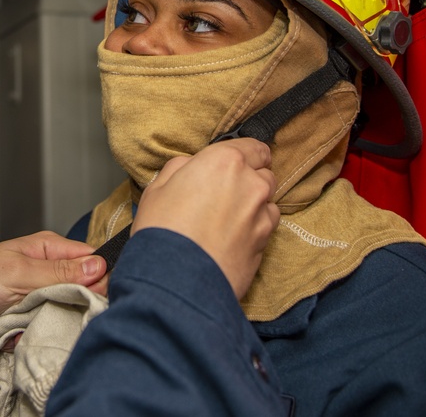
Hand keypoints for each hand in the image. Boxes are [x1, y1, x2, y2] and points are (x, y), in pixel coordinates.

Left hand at [0, 231, 107, 336]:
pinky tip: (27, 332)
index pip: (91, 260)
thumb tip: (100, 266)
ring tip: (38, 322)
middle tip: (58, 311)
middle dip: (76, 304)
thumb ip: (58, 272)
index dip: (98, 279)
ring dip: (56, 321)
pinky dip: (40, 331)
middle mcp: (48, 268)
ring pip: (68, 311)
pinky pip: (49, 325)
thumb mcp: (17, 273)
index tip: (93, 297)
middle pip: (83, 288)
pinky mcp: (31, 314)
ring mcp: (40, 293)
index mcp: (49, 248)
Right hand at [131, 138, 279, 298]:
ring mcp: (262, 216)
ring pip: (268, 201)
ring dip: (254, 205)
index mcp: (224, 162)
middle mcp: (251, 184)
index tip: (235, 162)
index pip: (254, 146)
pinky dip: (254, 229)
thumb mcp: (157, 188)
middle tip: (224, 193)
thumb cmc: (162, 230)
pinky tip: (232, 238)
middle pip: (264, 173)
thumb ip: (181, 168)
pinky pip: (265, 228)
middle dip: (249, 179)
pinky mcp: (266, 244)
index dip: (245, 154)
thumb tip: (191, 168)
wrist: (176, 279)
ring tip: (227, 219)